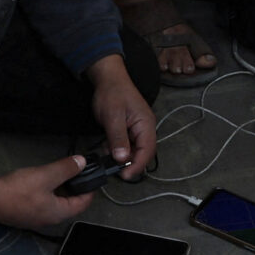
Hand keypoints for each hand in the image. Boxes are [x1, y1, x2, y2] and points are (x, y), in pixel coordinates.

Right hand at [0, 156, 95, 231]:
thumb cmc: (19, 190)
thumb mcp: (46, 175)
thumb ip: (65, 169)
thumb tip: (82, 162)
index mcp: (58, 214)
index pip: (83, 204)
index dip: (90, 191)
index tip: (92, 178)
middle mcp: (49, 220)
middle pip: (69, 205)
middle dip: (75, 190)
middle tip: (77, 174)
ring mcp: (35, 219)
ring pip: (56, 205)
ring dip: (61, 192)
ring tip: (61, 175)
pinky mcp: (24, 215)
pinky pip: (43, 205)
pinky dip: (48, 194)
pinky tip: (43, 183)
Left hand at [87, 56, 156, 180]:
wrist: (107, 78)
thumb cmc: (112, 93)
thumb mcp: (113, 116)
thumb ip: (118, 138)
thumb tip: (123, 158)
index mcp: (146, 124)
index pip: (147, 150)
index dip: (137, 165)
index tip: (125, 175)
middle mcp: (145, 129)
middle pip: (142, 153)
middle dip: (130, 163)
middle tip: (115, 171)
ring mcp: (137, 129)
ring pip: (133, 150)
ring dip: (122, 157)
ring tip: (108, 158)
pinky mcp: (128, 130)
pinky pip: (126, 145)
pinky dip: (117, 150)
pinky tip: (106, 149)